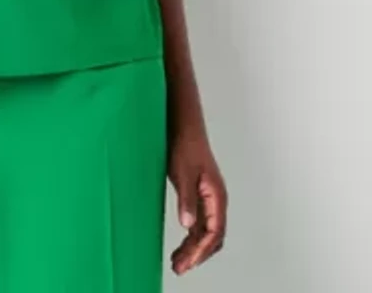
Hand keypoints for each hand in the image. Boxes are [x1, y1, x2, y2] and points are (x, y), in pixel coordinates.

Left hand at [167, 129, 226, 274]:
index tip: (186, 262)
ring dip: (194, 248)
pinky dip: (191, 237)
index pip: (214, 232)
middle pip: (212, 237)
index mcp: (216, 195)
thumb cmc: (186, 145)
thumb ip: (187, 199)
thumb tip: (188, 224)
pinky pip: (199, 224)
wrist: (183, 126)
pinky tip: (181, 245)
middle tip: (179, 268)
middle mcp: (216, 200)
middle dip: (197, 255)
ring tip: (178, 262)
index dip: (201, 250)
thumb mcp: (183, 172)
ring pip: (206, 232)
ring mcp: (208, 199)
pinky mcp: (198, 195)